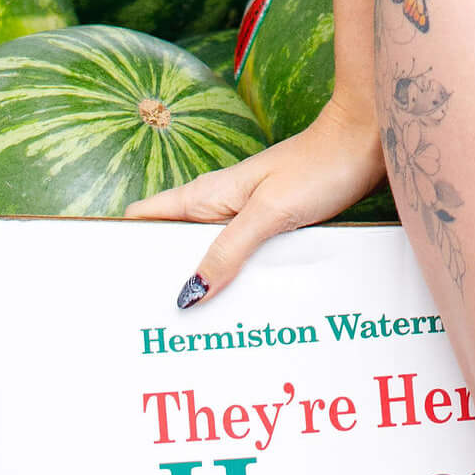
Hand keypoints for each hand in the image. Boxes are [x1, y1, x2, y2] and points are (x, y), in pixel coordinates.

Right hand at [126, 99, 385, 306]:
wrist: (366, 139)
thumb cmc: (319, 165)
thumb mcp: (270, 212)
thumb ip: (228, 250)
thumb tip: (187, 294)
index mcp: (205, 195)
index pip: (143, 218)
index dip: (120, 245)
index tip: (107, 286)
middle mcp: (218, 205)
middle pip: (172, 245)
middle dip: (161, 281)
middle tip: (152, 331)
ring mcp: (245, 215)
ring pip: (209, 255)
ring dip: (203, 286)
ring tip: (194, 335)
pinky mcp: (272, 224)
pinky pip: (242, 258)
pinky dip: (236, 281)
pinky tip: (244, 311)